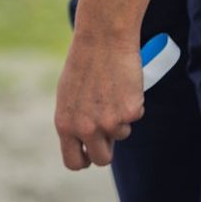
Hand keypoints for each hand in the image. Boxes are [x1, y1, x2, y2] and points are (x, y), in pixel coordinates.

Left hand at [54, 33, 143, 169]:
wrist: (102, 40)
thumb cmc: (83, 64)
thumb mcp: (69, 95)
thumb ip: (75, 120)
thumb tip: (85, 141)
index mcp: (65, 124)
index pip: (73, 162)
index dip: (84, 160)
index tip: (90, 154)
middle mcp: (85, 128)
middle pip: (102, 159)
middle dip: (107, 149)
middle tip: (109, 128)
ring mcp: (109, 122)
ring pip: (121, 136)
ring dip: (120, 120)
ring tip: (111, 92)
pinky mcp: (130, 113)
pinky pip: (135, 117)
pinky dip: (133, 104)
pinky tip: (123, 84)